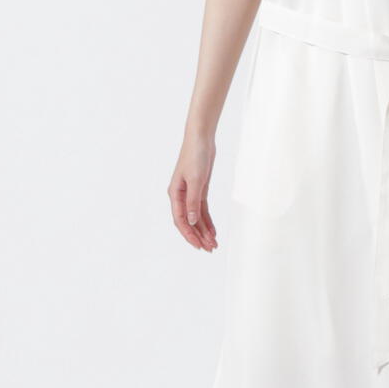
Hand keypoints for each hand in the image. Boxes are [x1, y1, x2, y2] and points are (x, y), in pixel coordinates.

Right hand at [169, 132, 218, 250]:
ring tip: (213, 244)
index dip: (189, 234)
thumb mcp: (196, 180)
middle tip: (209, 249)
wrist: (201, 138)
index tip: (199, 246)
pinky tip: (213, 231)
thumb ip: (193, 202)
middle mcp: (181, 196)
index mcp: (175, 194)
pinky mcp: (199, 190)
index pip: (180, 220)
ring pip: (196, 218)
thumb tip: (191, 222)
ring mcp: (190, 193)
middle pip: (188, 222)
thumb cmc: (195, 155)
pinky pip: (202, 210)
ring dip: (204, 231)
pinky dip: (207, 221)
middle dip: (198, 236)